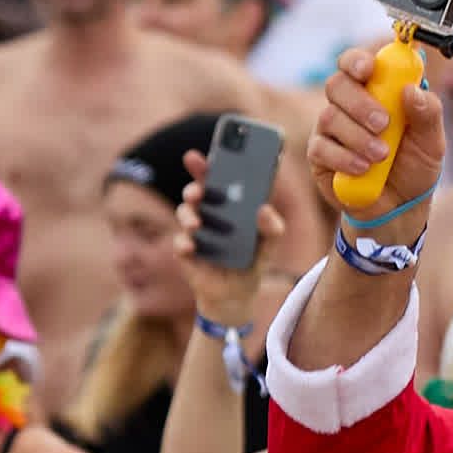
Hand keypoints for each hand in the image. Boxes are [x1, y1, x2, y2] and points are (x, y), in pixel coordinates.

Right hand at [173, 151, 275, 329]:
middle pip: (195, 191)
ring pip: (184, 213)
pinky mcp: (186, 252)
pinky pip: (180, 243)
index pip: (216, 177)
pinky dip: (184, 243)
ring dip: (188, 215)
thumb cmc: (252, 261)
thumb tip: (264, 209)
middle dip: (194, 187)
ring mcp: (195, 231)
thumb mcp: (268, 245)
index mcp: (228, 204)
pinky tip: (192, 246)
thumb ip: (272, 228)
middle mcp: (208, 212)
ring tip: (197, 224)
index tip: (200, 156)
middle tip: (199, 191)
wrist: (236, 296)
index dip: (206, 165)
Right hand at [316, 40, 447, 231]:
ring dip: (358, 136)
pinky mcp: (319, 154)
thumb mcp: (432, 142)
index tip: (369, 69)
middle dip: (360, 103)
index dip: (358, 60)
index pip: (356, 62)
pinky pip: (321, 147)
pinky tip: (364, 169)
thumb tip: (411, 90)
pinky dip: (345, 158)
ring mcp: (330, 128)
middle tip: (383, 124)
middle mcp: (349, 104)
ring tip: (381, 156)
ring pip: (329, 117)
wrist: (400, 206)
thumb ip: (428, 114)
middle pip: (337, 84)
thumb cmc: (415, 166)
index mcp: (376, 90)